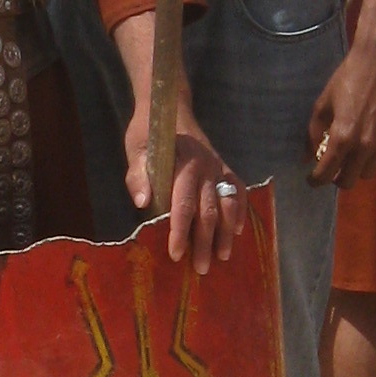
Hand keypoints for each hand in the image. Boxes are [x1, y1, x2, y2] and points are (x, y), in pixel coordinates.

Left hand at [124, 102, 243, 273]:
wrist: (170, 108)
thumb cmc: (149, 132)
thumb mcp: (136, 149)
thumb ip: (138, 175)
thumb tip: (141, 203)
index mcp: (184, 163)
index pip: (183, 204)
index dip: (180, 231)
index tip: (176, 254)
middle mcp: (206, 166)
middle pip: (208, 211)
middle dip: (204, 241)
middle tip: (201, 269)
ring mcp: (218, 167)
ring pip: (227, 205)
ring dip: (225, 233)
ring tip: (222, 256)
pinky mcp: (225, 167)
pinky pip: (238, 191)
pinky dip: (239, 211)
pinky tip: (237, 231)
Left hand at [306, 3, 375, 186]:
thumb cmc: (348, 77)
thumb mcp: (323, 104)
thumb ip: (312, 134)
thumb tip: (305, 157)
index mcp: (343, 137)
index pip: (326, 174)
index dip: (315, 180)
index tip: (311, 178)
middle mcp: (365, 145)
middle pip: (348, 182)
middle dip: (335, 178)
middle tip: (329, 167)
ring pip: (366, 174)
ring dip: (354, 169)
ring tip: (347, 155)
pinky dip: (369, 159)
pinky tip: (363, 144)